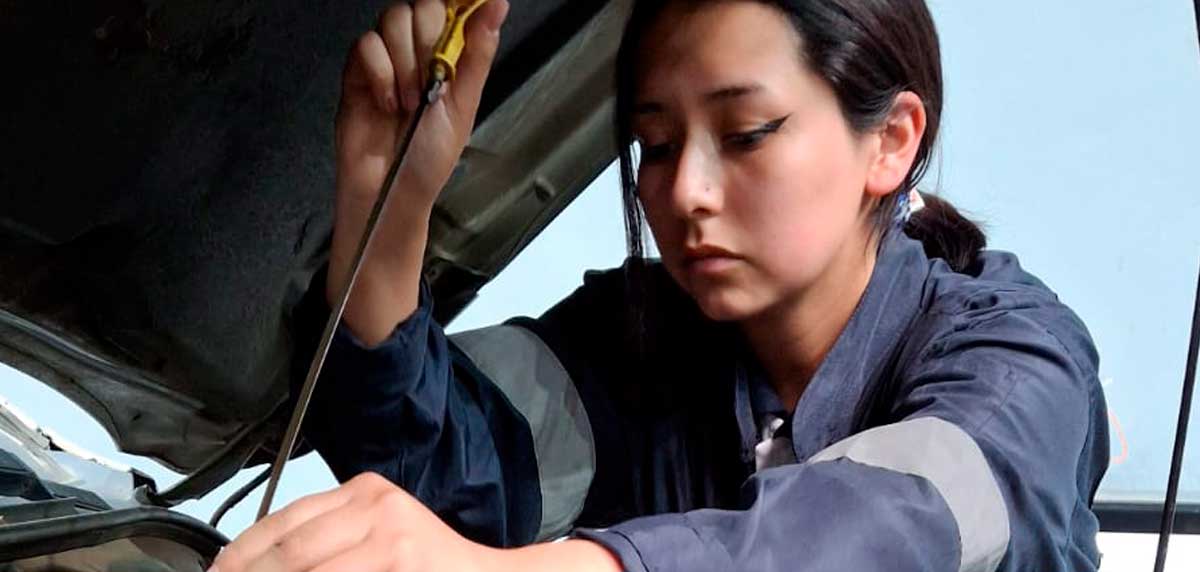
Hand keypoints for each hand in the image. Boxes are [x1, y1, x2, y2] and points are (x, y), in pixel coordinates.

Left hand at [210, 473, 495, 571]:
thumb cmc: (427, 566)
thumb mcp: (375, 535)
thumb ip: (323, 541)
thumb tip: (252, 564)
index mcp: (366, 492)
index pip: (283, 520)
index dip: (239, 554)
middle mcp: (376, 507)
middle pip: (288, 550)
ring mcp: (389, 540)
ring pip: (305, 568)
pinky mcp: (398, 564)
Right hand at [328, 0, 508, 343]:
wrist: (392, 191)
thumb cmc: (429, 157)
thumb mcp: (463, 105)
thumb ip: (478, 53)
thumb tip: (497, 5)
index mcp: (448, 56)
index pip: (451, 8)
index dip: (455, 5)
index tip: (456, 24)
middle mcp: (416, 51)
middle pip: (421, 6)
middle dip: (428, 40)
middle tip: (430, 81)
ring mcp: (384, 59)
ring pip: (392, 18)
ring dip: (405, 61)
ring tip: (410, 102)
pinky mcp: (355, 72)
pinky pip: (366, 45)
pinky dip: (381, 73)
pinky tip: (387, 103)